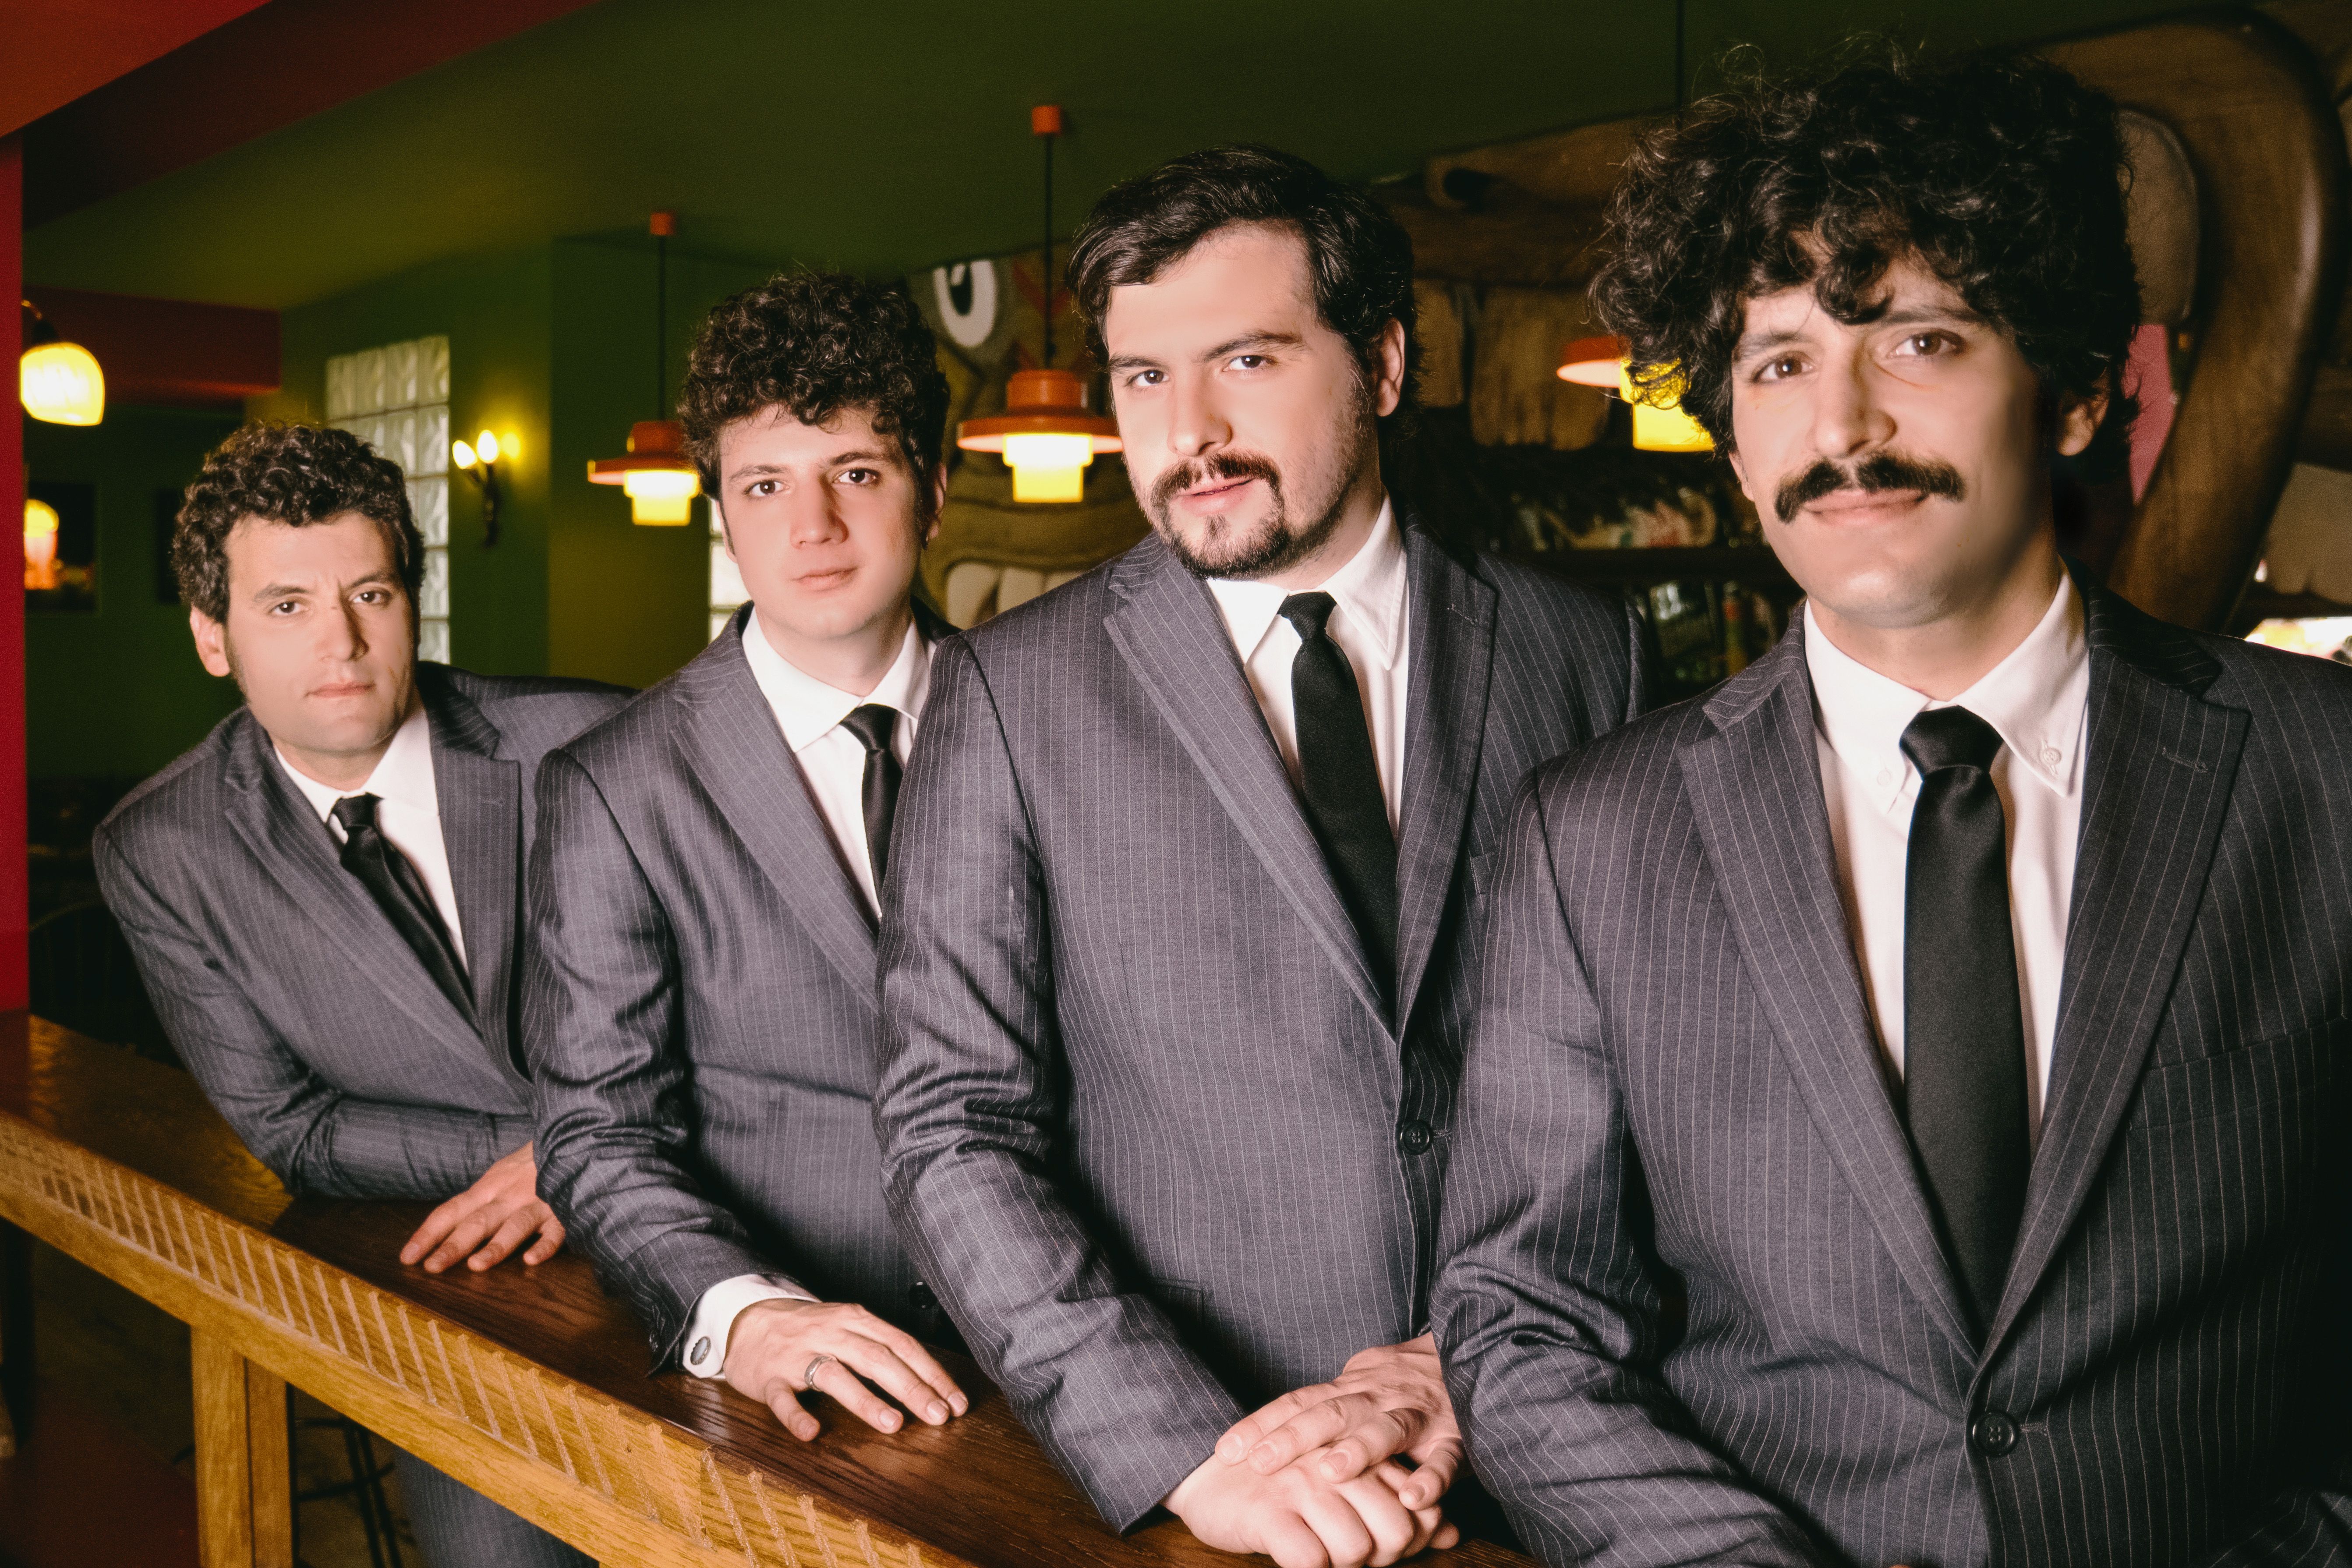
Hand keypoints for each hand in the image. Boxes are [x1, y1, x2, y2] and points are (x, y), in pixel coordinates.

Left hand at [399, 1142, 563, 1272]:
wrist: (570, 1137)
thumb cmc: (530, 1163)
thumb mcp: (499, 1175)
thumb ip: (480, 1200)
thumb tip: (446, 1228)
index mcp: (489, 1187)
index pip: (451, 1211)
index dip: (428, 1234)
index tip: (407, 1257)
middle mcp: (509, 1196)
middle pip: (477, 1222)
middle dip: (454, 1245)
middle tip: (432, 1268)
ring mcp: (537, 1203)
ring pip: (514, 1226)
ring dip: (496, 1246)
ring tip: (477, 1266)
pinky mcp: (564, 1211)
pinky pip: (556, 1231)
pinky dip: (544, 1245)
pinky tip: (531, 1260)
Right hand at [722, 1297, 967, 1441]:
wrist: (748, 1320)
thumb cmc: (811, 1331)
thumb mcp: (849, 1327)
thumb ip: (882, 1348)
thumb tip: (930, 1382)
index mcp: (855, 1320)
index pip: (902, 1344)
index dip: (932, 1373)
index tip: (956, 1401)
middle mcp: (830, 1333)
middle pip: (877, 1358)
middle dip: (912, 1388)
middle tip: (939, 1416)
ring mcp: (797, 1355)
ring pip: (835, 1375)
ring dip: (866, 1400)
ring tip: (894, 1424)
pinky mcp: (769, 1378)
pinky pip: (783, 1398)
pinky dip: (797, 1416)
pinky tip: (812, 1432)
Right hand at [1167, 1446, 1458, 1567]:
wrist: (1206, 1479)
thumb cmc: (1286, 1489)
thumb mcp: (1346, 1490)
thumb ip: (1399, 1506)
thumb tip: (1450, 1532)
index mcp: (1358, 1454)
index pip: (1415, 1507)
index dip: (1409, 1541)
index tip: (1384, 1547)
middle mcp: (1335, 1465)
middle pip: (1395, 1530)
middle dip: (1383, 1559)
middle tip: (1354, 1558)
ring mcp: (1300, 1487)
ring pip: (1356, 1548)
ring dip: (1344, 1567)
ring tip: (1322, 1556)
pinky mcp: (1267, 1513)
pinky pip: (1307, 1559)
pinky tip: (1299, 1560)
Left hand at [1215, 1334, 1462, 1509]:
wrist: (1471, 1353)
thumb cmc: (1402, 1383)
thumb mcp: (1358, 1388)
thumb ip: (1321, 1410)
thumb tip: (1260, 1439)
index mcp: (1351, 1389)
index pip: (1298, 1402)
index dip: (1261, 1424)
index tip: (1225, 1450)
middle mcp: (1378, 1397)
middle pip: (1331, 1413)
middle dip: (1295, 1438)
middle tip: (1262, 1462)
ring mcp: (1418, 1415)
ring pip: (1386, 1429)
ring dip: (1359, 1449)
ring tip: (1331, 1472)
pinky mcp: (1456, 1438)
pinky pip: (1445, 1459)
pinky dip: (1431, 1477)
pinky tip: (1412, 1497)